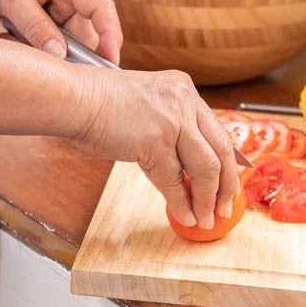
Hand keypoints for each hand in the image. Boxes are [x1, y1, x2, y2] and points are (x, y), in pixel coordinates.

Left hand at [0, 0, 121, 63]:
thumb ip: (36, 27)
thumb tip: (60, 56)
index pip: (101, 7)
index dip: (111, 35)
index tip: (111, 61)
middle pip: (84, 29)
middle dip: (67, 50)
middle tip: (44, 62)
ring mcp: (63, 1)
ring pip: (67, 37)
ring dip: (45, 45)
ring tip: (13, 36)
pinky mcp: (52, 11)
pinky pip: (54, 36)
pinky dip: (37, 42)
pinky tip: (13, 34)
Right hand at [71, 68, 240, 229]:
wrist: (75, 97)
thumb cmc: (99, 100)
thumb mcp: (147, 101)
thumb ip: (170, 124)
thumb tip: (185, 165)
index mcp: (183, 88)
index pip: (217, 129)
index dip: (228, 161)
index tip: (231, 180)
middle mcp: (183, 100)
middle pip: (220, 149)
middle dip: (226, 184)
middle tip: (225, 207)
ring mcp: (171, 120)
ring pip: (205, 168)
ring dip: (207, 199)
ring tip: (206, 218)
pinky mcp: (154, 141)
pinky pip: (174, 180)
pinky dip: (181, 202)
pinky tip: (185, 215)